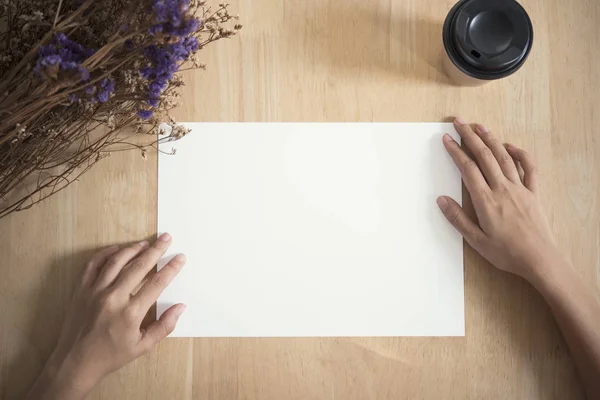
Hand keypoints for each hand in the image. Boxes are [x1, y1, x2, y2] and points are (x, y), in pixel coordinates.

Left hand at [26, 233, 185, 399]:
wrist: (75, 362)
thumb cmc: (111, 356)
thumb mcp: (142, 347)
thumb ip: (164, 326)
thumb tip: (180, 307)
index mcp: (131, 313)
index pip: (157, 283)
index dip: (171, 268)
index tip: (179, 257)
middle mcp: (113, 298)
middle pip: (139, 266)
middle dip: (156, 250)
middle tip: (166, 238)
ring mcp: (95, 292)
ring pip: (116, 261)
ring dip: (133, 249)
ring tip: (145, 243)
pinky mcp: (81, 290)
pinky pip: (93, 265)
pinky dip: (105, 253)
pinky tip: (117, 249)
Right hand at [437, 117, 558, 281]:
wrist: (539, 259)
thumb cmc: (507, 253)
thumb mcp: (476, 240)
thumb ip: (457, 219)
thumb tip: (441, 200)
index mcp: (486, 201)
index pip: (468, 169)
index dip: (456, 151)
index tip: (446, 139)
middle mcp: (502, 189)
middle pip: (484, 156)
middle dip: (470, 137)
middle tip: (459, 122)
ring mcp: (519, 189)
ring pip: (503, 157)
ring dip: (491, 139)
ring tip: (480, 126)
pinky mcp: (533, 193)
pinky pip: (528, 168)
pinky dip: (520, 154)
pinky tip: (510, 146)